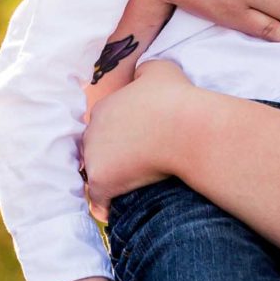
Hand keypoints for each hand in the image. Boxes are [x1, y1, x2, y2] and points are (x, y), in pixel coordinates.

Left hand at [84, 61, 188, 220]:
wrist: (188, 129)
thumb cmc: (178, 99)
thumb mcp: (160, 69)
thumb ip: (143, 73)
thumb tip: (140, 77)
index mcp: (104, 107)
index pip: (104, 127)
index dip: (120, 137)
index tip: (136, 146)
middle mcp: (92, 131)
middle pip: (96, 151)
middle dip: (112, 159)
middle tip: (136, 168)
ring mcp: (93, 157)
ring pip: (95, 175)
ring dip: (110, 181)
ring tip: (131, 190)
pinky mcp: (101, 181)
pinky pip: (98, 202)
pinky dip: (108, 207)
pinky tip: (120, 210)